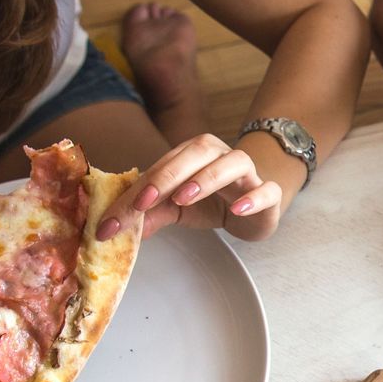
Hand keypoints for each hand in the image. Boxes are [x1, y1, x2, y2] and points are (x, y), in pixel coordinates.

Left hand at [95, 134, 283, 242]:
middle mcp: (219, 155)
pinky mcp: (268, 193)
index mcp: (191, 154)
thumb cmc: (212, 201)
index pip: (160, 167)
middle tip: (145, 201)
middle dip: (168, 175)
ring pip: (233, 162)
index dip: (136, 191)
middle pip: (196, 152)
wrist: (253, 209)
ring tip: (185, 198)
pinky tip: (238, 209)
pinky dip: (253, 197)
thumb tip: (114, 229)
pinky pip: (266, 190)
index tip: (114, 220)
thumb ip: (148, 214)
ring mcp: (246, 173)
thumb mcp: (175, 208)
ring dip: (208, 177)